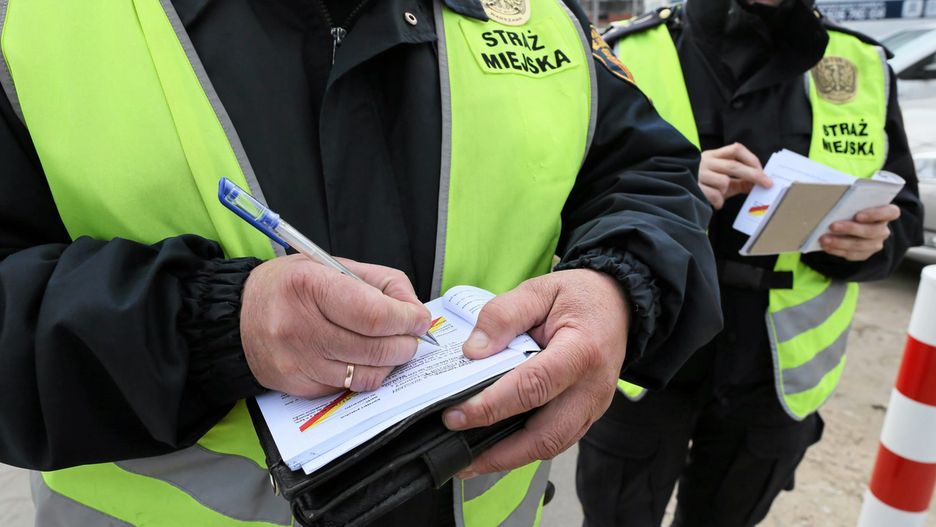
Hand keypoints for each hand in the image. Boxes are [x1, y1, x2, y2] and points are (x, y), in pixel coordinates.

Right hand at [240, 255, 430, 397]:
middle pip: (375, 348)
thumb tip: (414, 309)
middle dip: (406, 343)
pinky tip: (364, 359)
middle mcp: (299, 326)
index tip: (419, 319)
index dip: (406, 319)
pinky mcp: (297, 385)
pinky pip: (348, 387)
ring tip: (393, 347)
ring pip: (366, 373)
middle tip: (412, 336)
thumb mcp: (332, 266)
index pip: (374, 314)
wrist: (237, 318)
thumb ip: (380, 283)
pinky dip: (366, 374)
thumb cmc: (291, 287)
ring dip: (391, 362)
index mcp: (309, 285)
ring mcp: (297, 361)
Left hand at [442, 269, 628, 476]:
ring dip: (510, 459)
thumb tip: (473, 351)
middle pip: (546, 435)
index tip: (457, 415)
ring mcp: (594, 406)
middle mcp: (592, 387)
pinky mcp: (587, 415)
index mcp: (581, 350)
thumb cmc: (579, 297)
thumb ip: (503, 315)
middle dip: (500, 452)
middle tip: (461, 455)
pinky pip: (556, 441)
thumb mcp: (539, 290)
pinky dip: (525, 450)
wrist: (616, 304)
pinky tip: (498, 449)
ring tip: (473, 461)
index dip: (492, 405)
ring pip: (552, 447)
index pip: (533, 386)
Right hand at [698, 143, 771, 208]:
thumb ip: (739, 180)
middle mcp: (705, 161)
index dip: (751, 159)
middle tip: (767, 184)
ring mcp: (698, 174)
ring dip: (727, 191)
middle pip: (734, 166)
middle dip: (754, 175)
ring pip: (724, 182)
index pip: (736, 149)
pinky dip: (719, 201)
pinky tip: (715, 202)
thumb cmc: (704, 185)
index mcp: (713, 155)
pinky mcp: (694, 187)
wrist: (677, 191)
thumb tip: (758, 184)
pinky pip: (715, 195)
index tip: (762, 171)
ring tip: (720, 194)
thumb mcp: (722, 179)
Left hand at [819, 204, 899, 260]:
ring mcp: (875, 243)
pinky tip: (826, 246)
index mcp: (887, 213)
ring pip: (860, 245)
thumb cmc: (855, 210)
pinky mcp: (865, 254)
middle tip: (832, 226)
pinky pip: (852, 254)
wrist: (855, 227)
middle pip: (871, 231)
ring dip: (840, 242)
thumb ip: (853, 203)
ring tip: (824, 239)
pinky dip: (837, 250)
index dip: (875, 214)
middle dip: (850, 229)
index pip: (891, 213)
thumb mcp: (857, 204)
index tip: (858, 215)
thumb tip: (834, 203)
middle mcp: (883, 230)